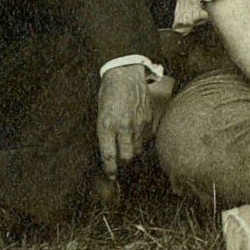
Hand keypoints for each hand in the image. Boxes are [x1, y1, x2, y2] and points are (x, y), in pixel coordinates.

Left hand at [95, 64, 157, 179]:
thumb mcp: (100, 113)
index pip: (109, 156)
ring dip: (133, 152)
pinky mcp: (149, 120)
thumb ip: (105, 133)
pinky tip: (137, 136)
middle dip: (123, 164)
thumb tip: (109, 152)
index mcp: (106, 125)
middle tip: (121, 163)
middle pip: (127, 157)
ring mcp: (138, 124)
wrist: (126, 74)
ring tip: (129, 150)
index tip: (111, 176)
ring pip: (138, 150)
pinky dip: (141, 141)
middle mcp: (123, 127)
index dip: (110, 170)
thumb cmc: (109, 93)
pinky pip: (147, 138)